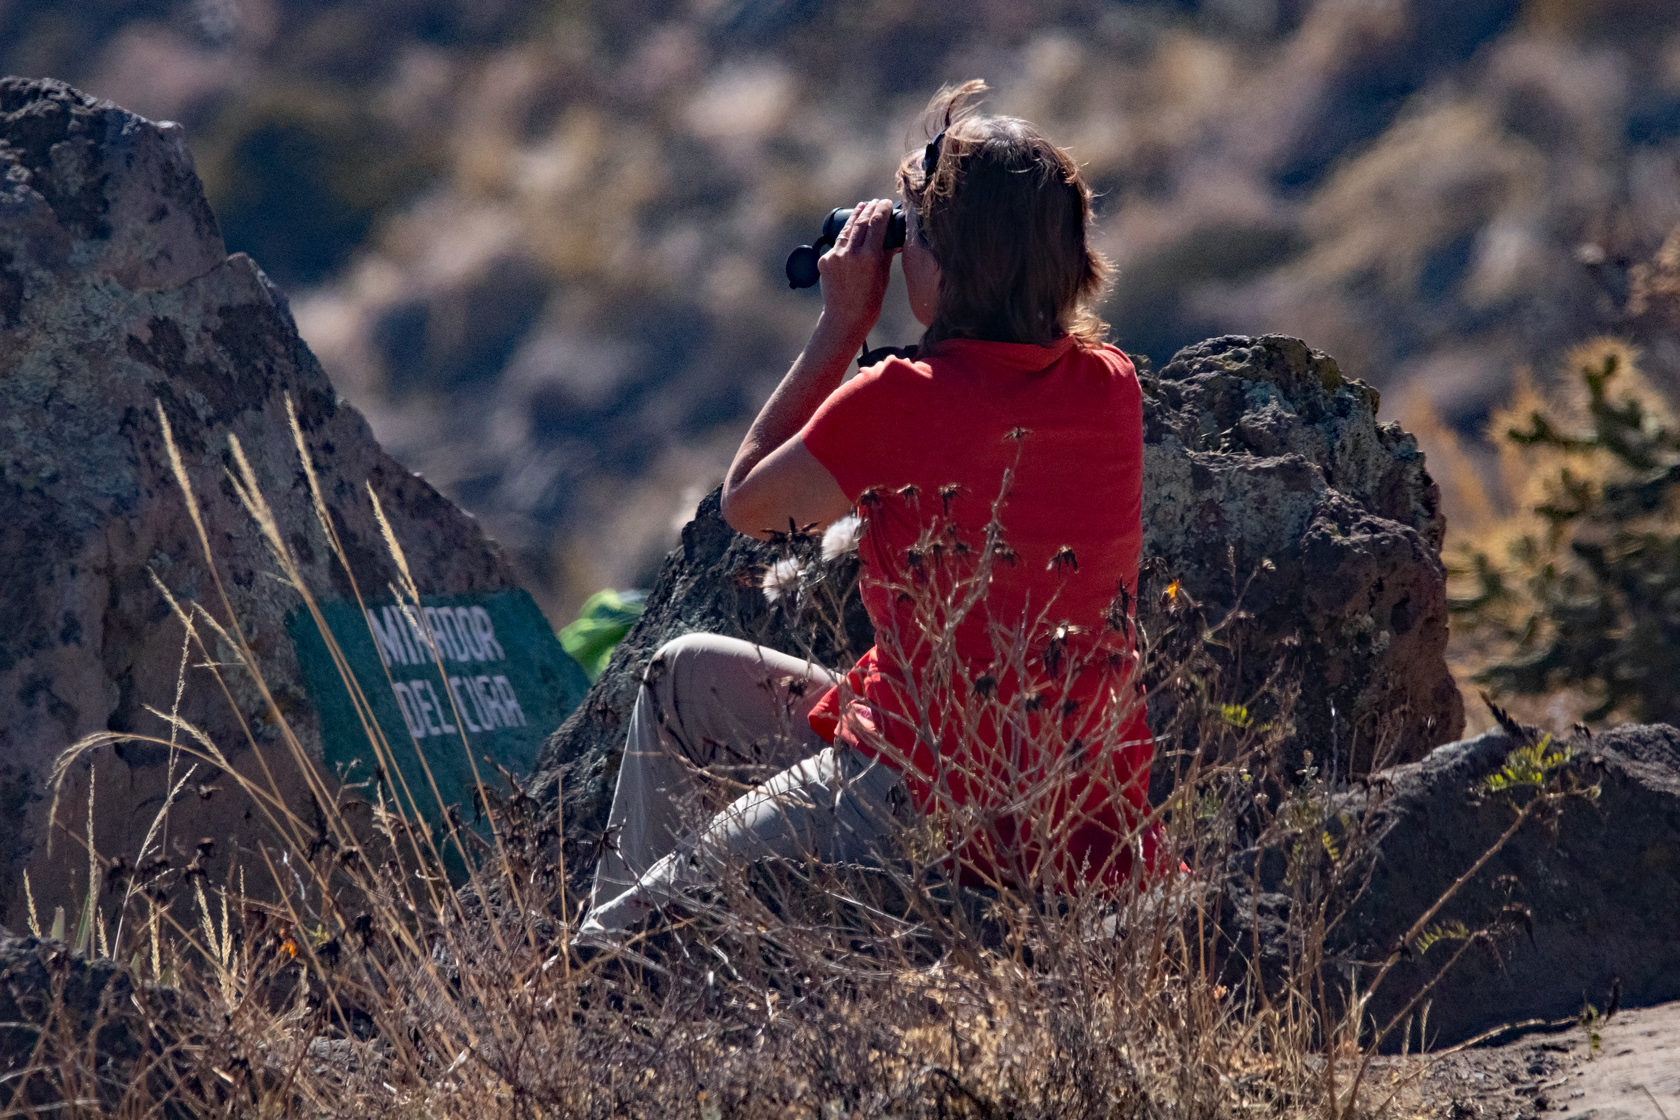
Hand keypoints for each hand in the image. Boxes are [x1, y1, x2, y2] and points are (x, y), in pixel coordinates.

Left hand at [816, 198, 896, 343]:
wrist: (845, 318)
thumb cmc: (870, 300)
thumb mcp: (883, 275)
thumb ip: (886, 254)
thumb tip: (895, 238)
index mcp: (869, 257)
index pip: (877, 223)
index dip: (882, 209)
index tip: (887, 202)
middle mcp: (850, 253)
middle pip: (861, 222)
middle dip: (870, 209)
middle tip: (876, 202)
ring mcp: (835, 256)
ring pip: (847, 229)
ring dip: (855, 216)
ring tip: (862, 207)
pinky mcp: (825, 260)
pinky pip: (837, 243)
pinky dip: (846, 236)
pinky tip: (851, 230)